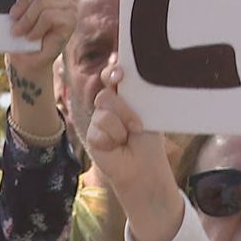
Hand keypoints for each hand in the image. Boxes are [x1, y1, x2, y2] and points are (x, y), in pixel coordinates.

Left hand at [7, 0, 77, 76]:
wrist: (24, 58)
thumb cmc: (19, 28)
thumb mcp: (18, 0)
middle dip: (23, 2)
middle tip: (13, 17)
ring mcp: (71, 6)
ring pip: (43, 0)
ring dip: (26, 18)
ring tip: (19, 30)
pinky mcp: (71, 22)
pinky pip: (49, 15)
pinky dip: (35, 27)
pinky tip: (31, 36)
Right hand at [86, 59, 186, 240]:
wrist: (143, 168)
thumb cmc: (148, 141)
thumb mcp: (146, 113)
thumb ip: (134, 96)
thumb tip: (124, 78)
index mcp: (124, 97)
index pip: (113, 77)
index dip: (113, 72)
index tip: (119, 75)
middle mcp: (109, 106)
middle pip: (106, 92)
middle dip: (122, 105)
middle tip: (132, 117)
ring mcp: (98, 119)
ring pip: (103, 108)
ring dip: (121, 123)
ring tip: (128, 137)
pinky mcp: (92, 134)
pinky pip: (99, 126)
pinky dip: (112, 138)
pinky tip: (116, 146)